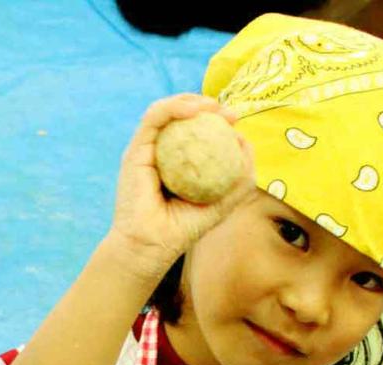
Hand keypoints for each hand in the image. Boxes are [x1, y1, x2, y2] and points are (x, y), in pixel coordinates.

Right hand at [106, 94, 256, 281]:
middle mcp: (161, 151)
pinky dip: (174, 108)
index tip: (235, 121)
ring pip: (168, 110)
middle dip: (208, 106)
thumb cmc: (183, 229)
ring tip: (213, 107)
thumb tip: (247, 146)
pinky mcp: (135, 149)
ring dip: (192, 101)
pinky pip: (154, 118)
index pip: (198, 130)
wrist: (151, 245)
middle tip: (229, 113)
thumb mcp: (221, 203)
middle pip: (183, 115)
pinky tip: (193, 110)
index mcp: (179, 161)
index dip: (217, 120)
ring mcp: (147, 149)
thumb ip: (238, 180)